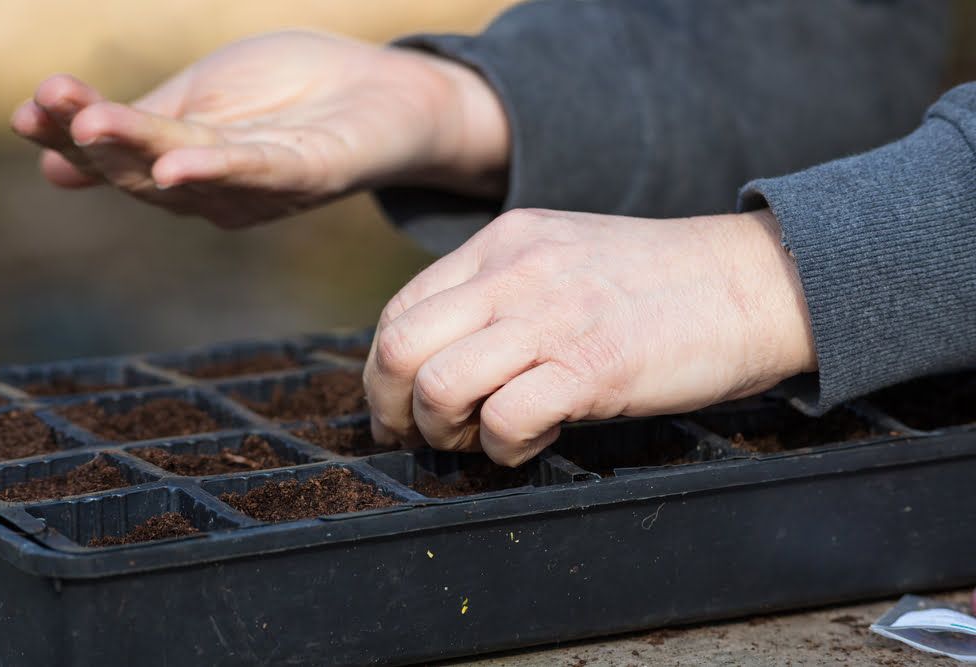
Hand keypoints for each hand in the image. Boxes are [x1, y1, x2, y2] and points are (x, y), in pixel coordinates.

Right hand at [11, 31, 508, 227]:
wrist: (392, 91)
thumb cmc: (299, 90)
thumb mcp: (209, 93)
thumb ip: (145, 123)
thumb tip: (52, 163)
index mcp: (189, 160)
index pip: (120, 152)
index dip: (71, 134)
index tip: (27, 110)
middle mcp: (220, 189)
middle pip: (146, 168)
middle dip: (93, 138)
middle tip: (46, 106)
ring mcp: (267, 187)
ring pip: (192, 170)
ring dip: (139, 149)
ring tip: (88, 126)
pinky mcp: (315, 173)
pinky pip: (262, 173)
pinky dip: (218, 170)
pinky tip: (176, 166)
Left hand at [363, 208, 816, 465]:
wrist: (753, 280)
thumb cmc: (657, 284)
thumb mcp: (562, 261)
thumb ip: (501, 296)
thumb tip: (445, 362)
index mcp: (502, 244)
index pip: (401, 310)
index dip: (385, 374)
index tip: (401, 411)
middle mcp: (515, 273)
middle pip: (399, 349)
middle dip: (394, 409)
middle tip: (423, 437)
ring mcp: (553, 317)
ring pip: (439, 385)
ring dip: (445, 431)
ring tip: (482, 439)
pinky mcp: (594, 365)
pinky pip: (506, 419)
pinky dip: (505, 448)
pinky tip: (535, 441)